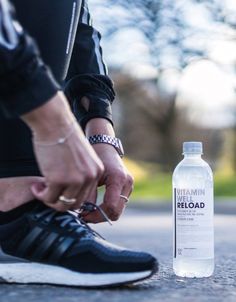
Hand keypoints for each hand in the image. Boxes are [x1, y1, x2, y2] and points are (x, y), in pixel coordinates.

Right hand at [21, 93, 103, 210]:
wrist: (55, 123)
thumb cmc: (64, 138)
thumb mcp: (82, 158)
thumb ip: (80, 174)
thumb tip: (68, 193)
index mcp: (96, 171)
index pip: (86, 197)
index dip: (71, 199)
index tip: (60, 195)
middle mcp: (89, 177)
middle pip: (76, 204)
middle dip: (60, 203)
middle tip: (48, 194)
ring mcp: (75, 179)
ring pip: (62, 204)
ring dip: (49, 200)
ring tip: (41, 190)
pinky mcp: (58, 179)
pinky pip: (48, 197)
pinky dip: (39, 195)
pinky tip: (36, 186)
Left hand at [83, 118, 133, 222]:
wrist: (106, 146)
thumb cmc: (96, 157)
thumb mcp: (90, 175)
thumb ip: (88, 194)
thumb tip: (84, 213)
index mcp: (118, 178)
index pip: (110, 206)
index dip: (96, 215)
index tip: (83, 215)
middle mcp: (127, 183)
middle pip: (116, 212)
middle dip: (100, 217)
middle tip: (85, 217)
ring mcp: (130, 186)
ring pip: (118, 210)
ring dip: (104, 214)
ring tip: (88, 211)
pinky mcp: (128, 188)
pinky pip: (118, 204)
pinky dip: (108, 208)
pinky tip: (95, 206)